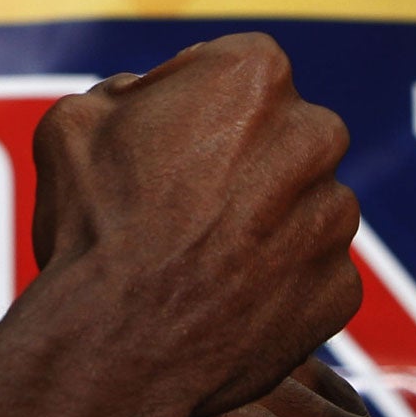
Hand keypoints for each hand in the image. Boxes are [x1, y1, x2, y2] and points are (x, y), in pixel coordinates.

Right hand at [31, 34, 362, 415]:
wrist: (113, 347)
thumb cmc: (92, 225)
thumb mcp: (74, 121)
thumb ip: (121, 92)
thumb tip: (137, 98)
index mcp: (255, 73)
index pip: (236, 69)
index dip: (192, 103)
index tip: (160, 142)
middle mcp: (315, 134)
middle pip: (284, 133)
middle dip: (243, 158)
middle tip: (184, 202)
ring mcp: (334, 216)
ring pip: (304, 204)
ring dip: (266, 222)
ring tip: (199, 258)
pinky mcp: (342, 287)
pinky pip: (313, 274)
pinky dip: (280, 284)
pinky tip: (226, 300)